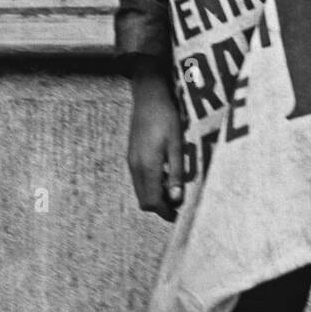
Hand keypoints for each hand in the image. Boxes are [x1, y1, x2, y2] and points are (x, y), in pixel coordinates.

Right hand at [127, 63, 184, 221]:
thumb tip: (176, 198)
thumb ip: (176, 172)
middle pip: (144, 200)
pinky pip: (139, 179)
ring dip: (155, 196)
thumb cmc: (166, 118)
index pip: (152, 201)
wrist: (148, 96)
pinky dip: (151, 185)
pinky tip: (165, 176)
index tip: (178, 215)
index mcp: (147, 166)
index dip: (165, 212)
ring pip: (141, 190)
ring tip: (174, 191)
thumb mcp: (176, 144)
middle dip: (160, 207)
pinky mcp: (132, 155)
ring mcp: (132, 161)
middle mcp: (136, 167)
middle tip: (177, 205)